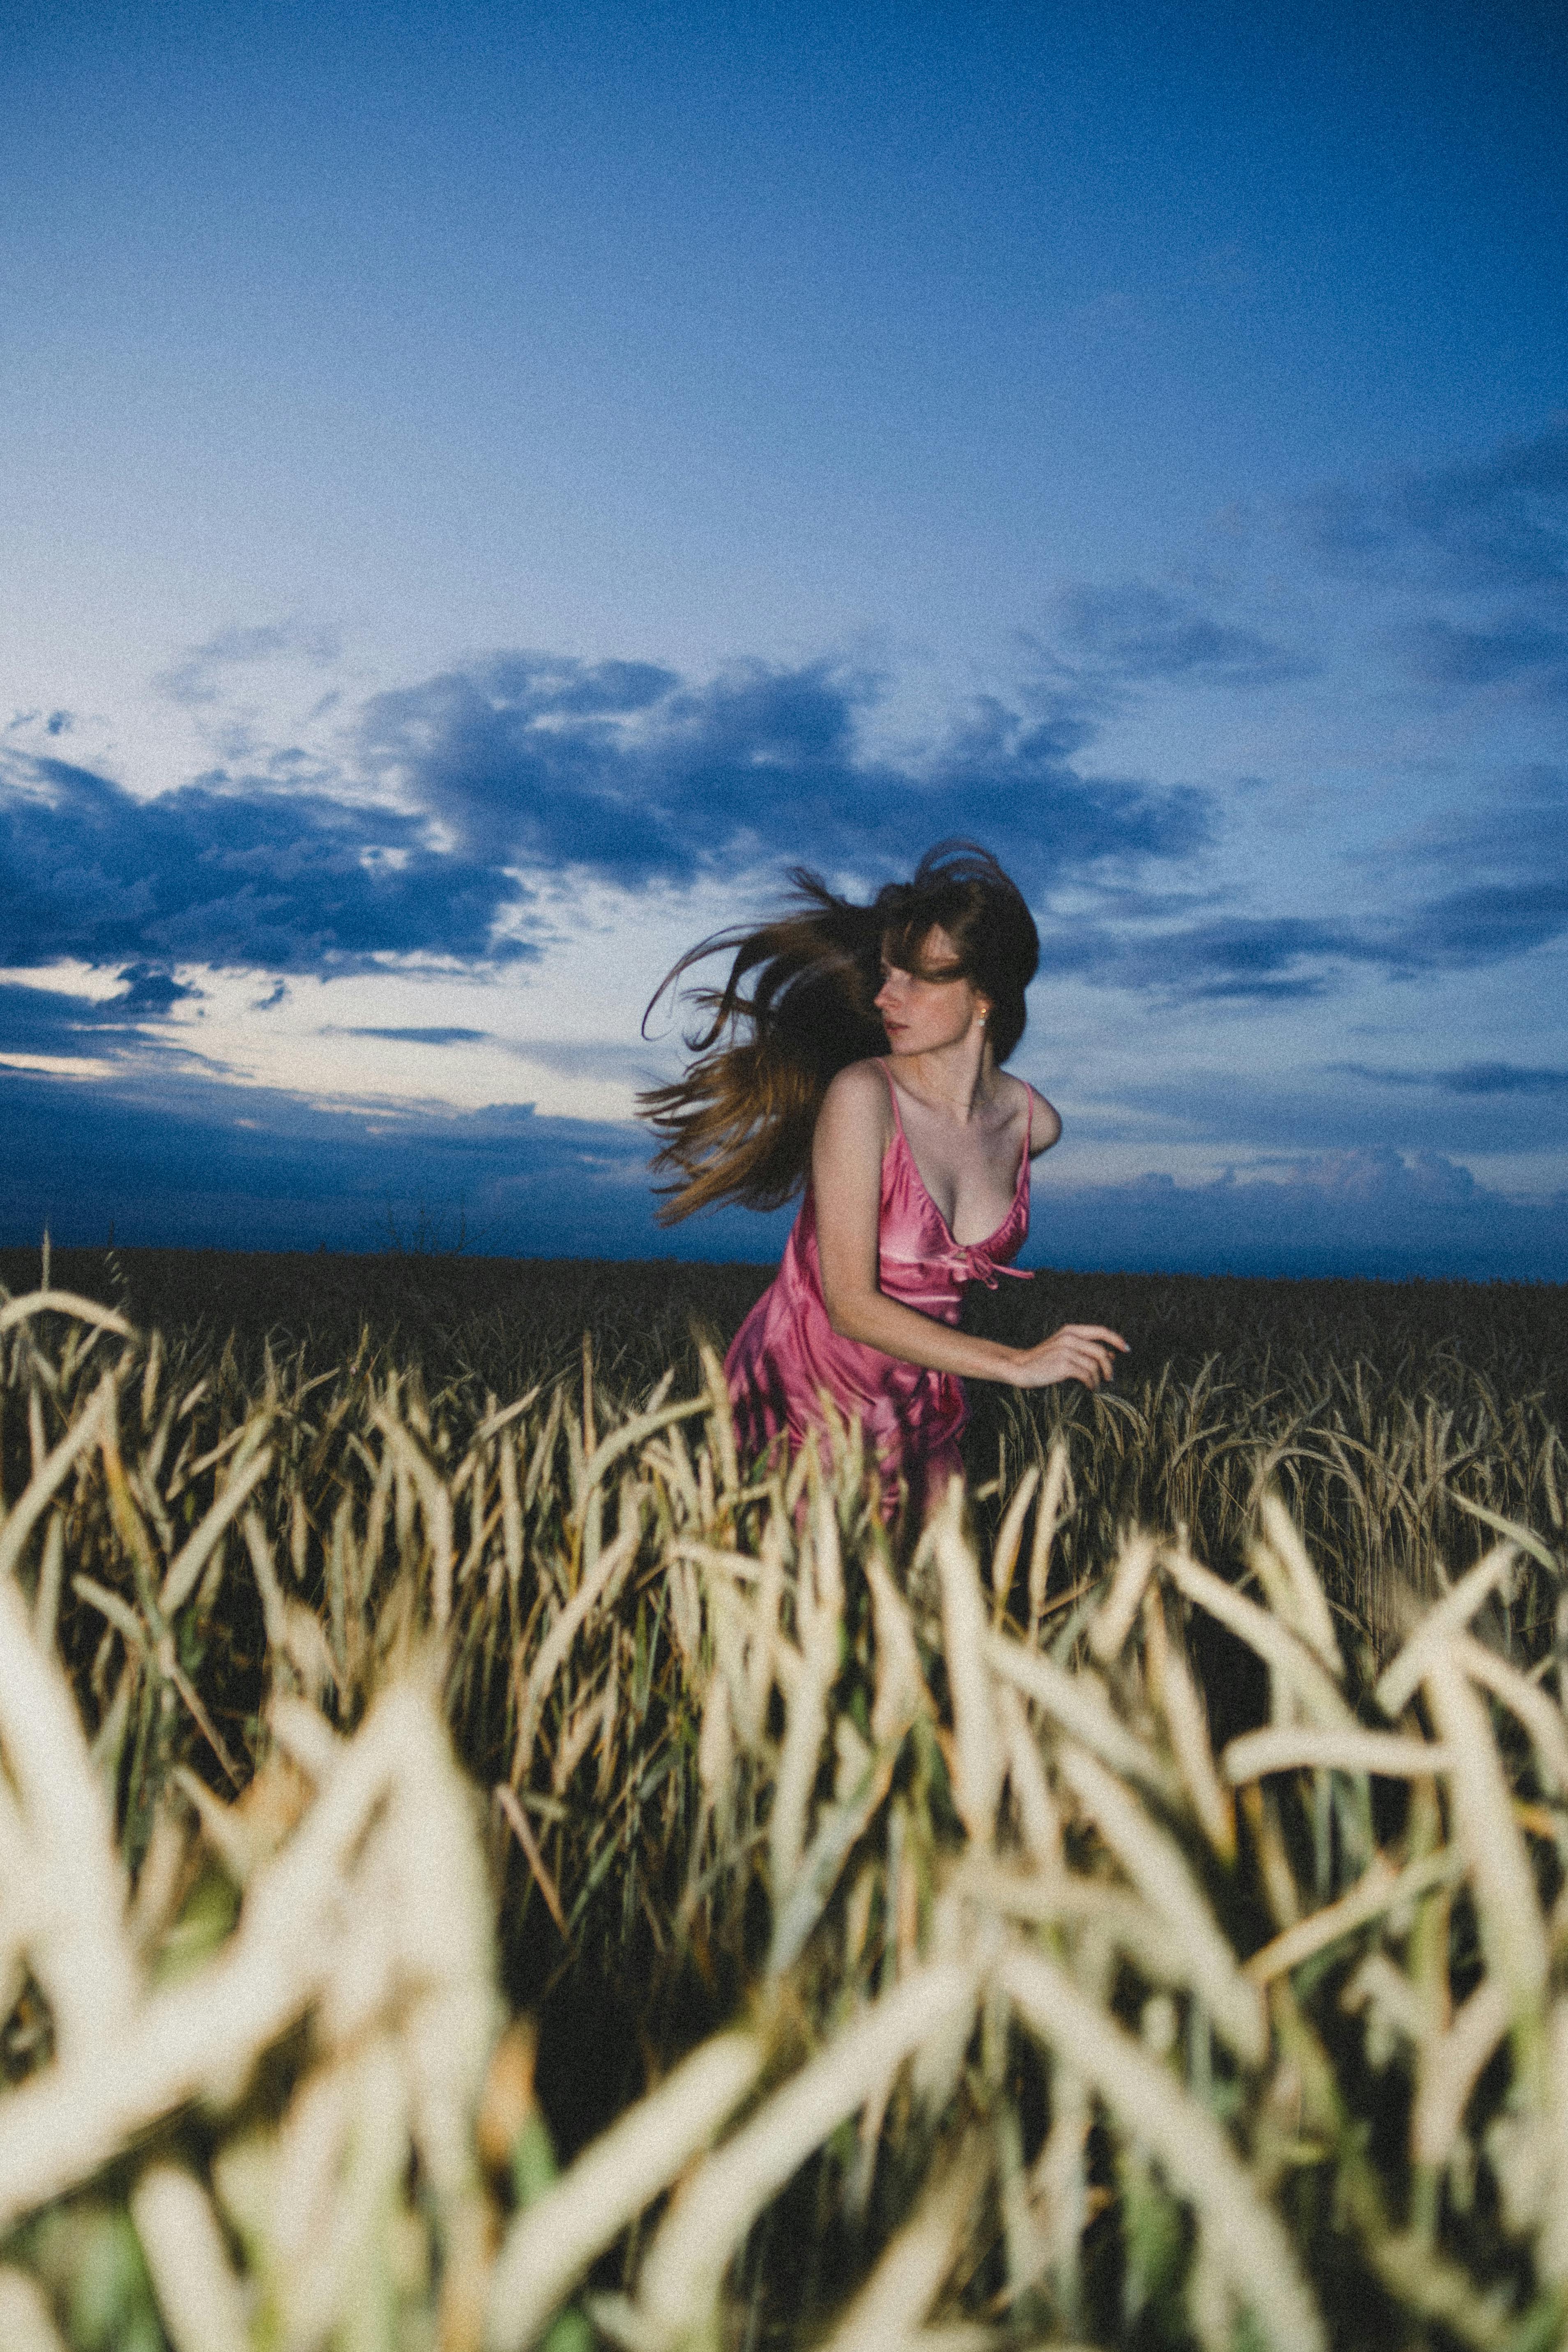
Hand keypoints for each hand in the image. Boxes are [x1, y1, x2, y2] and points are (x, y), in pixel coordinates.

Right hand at [1010, 1323, 1128, 1390]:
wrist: (1020, 1367)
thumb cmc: (1043, 1360)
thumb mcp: (1065, 1348)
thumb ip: (1085, 1349)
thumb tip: (1111, 1355)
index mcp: (1071, 1330)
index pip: (1101, 1331)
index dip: (1116, 1339)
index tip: (1126, 1349)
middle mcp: (1069, 1337)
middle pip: (1101, 1351)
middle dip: (1109, 1367)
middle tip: (1110, 1378)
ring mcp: (1066, 1351)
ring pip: (1095, 1365)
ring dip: (1099, 1378)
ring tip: (1096, 1385)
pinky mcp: (1063, 1365)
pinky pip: (1087, 1375)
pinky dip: (1092, 1383)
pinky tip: (1090, 1388)